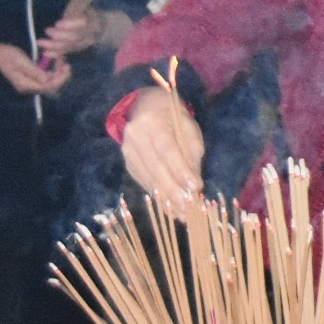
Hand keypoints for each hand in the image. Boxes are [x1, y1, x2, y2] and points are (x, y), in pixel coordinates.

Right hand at [0, 43, 70, 95]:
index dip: (60, 79)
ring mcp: (30, 84)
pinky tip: (56, 62)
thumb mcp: (21, 62)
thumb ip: (34, 71)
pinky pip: (45, 78)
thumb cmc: (8, 56)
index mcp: (26, 85)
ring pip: (49, 83)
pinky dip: (52, 71)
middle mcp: (29, 88)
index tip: (67, 67)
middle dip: (61, 76)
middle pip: (50, 87)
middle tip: (67, 63)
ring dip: (58, 73)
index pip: (48, 87)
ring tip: (62, 61)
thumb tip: (46, 80)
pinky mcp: (31, 79)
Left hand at [39, 9, 130, 60]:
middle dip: (60, 36)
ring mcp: (85, 44)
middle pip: (76, 37)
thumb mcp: (86, 10)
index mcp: (94, 22)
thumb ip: (75, 16)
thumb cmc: (90, 15)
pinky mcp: (79, 50)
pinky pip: (68, 53)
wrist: (103, 28)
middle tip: (47, 31)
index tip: (58, 23)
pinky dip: (56, 54)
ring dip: (55, 46)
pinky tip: (45, 53)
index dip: (70, 24)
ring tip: (41, 43)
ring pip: (70, 46)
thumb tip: (61, 23)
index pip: (83, 24)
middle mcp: (90, 35)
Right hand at [120, 88, 204, 214]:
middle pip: (155, 168)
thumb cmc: (176, 120)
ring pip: (148, 179)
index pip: (167, 150)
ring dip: (166, 199)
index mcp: (153, 123)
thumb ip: (192, 157)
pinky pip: (144, 183)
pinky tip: (170, 207)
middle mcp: (135, 137)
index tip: (194, 188)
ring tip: (183, 214)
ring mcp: (128, 151)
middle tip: (189, 210)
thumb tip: (195, 187)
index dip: (180, 170)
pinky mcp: (128, 164)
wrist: (148, 109)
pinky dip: (158, 196)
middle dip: (173, 192)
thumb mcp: (190, 132)